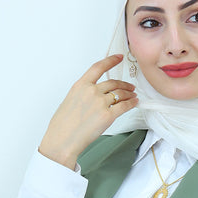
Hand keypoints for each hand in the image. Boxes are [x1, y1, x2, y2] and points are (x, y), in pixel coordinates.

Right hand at [38, 54, 137, 169]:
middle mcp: (91, 91)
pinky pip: (124, 106)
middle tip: (130, 87)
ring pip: (120, 94)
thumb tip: (94, 95)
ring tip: (133, 96)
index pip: (98, 67)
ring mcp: (100, 103)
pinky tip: (134, 102)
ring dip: (129, 94)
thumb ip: (83, 94)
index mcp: (80, 85)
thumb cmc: (62, 125)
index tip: (119, 57)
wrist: (62, 140)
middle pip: (113, 83)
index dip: (111, 61)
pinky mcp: (107, 115)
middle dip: (124, 84)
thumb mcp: (69, 101)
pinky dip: (131, 103)